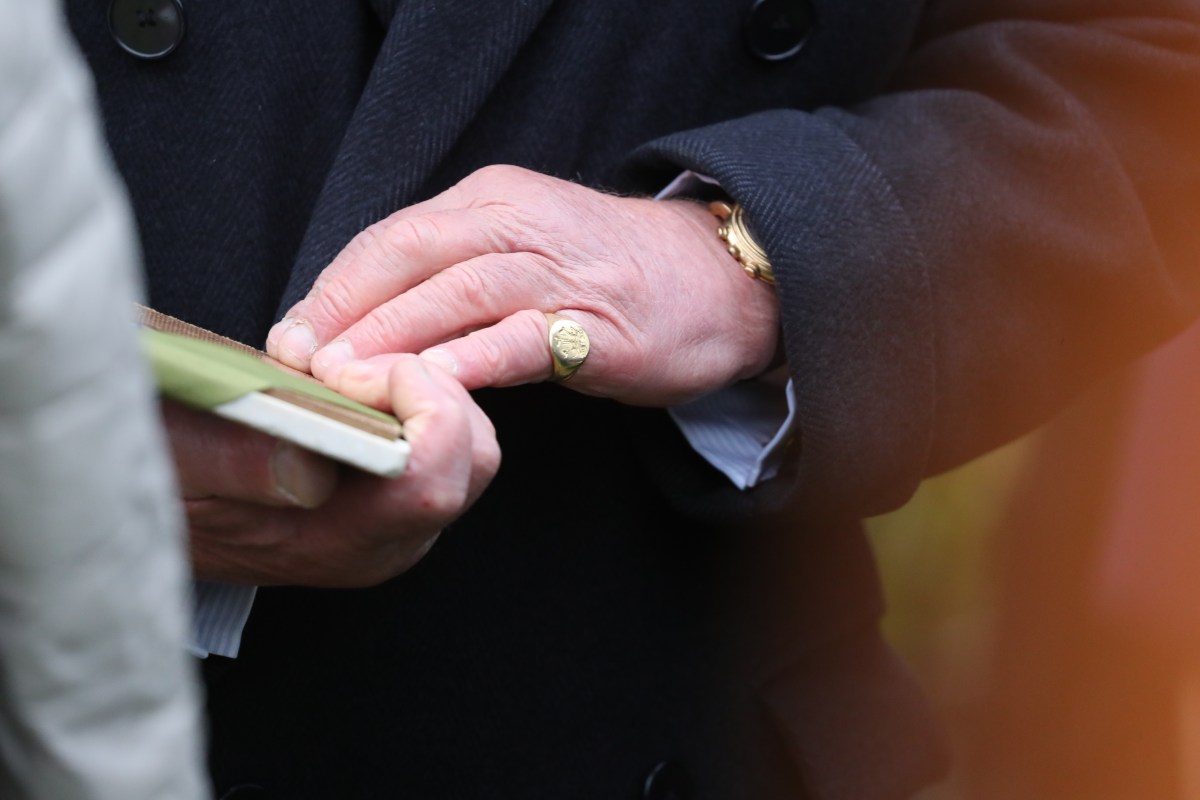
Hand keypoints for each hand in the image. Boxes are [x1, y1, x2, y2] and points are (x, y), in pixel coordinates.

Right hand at [164, 355, 499, 586]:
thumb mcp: (166, 459)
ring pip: (470, 449)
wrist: (156, 516)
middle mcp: (382, 542)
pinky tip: (361, 389)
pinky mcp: (398, 507)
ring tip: (353, 374)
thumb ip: (229, 461)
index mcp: (334, 540)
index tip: (346, 368)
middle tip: (353, 364)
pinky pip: (450, 448)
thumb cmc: (158, 478)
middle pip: (471, 457)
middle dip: (431, 387)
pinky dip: (422, 404)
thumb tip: (305, 469)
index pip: (430, 481)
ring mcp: (397, 528)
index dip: (413, 403)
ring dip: (428, 393)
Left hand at [265, 165, 779, 406]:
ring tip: (341, 382)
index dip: (332, 288)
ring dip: (389, 338)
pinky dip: (467, 362)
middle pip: (409, 255)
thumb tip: (366, 326)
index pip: (391, 236)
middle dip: (343, 312)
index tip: (289, 339)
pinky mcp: (596, 325)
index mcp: (493, 199)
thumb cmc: (610, 274)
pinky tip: (427, 388)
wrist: (719, 282)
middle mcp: (520, 221)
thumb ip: (455, 274)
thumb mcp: (524, 249)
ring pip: (455, 292)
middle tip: (297, 365)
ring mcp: (560, 271)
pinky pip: (519, 338)